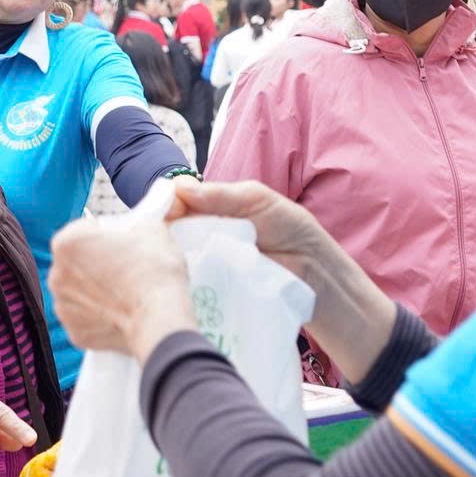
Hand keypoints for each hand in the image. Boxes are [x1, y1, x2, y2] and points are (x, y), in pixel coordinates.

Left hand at [48, 187, 197, 363]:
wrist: (160, 318)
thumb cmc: (154, 269)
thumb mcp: (152, 226)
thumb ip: (144, 211)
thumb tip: (159, 193)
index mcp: (66, 241)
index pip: (86, 230)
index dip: (108, 235)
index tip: (126, 244)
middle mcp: (56, 274)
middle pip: (79, 262)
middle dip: (99, 263)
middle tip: (128, 267)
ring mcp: (63, 306)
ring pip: (80, 291)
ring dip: (97, 290)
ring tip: (127, 291)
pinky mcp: (75, 332)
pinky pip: (86, 318)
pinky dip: (100, 316)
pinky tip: (122, 312)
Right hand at [161, 180, 346, 298]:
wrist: (313, 271)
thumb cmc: (289, 228)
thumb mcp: (256, 200)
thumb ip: (220, 195)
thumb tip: (179, 187)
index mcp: (209, 208)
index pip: (175, 204)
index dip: (165, 207)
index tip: (163, 213)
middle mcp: (200, 235)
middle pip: (168, 231)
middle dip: (162, 233)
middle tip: (162, 239)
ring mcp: (203, 263)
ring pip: (173, 258)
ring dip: (170, 257)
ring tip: (169, 260)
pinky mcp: (209, 289)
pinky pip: (188, 283)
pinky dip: (183, 280)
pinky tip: (179, 280)